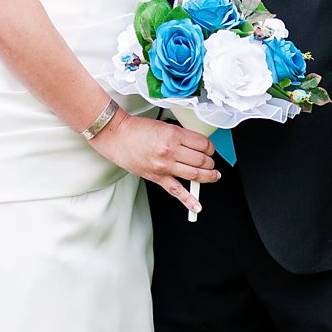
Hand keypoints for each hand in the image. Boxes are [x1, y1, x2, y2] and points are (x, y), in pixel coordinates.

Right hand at [89, 114, 219, 214]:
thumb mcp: (164, 125)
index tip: (210, 149)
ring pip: (194, 175)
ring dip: (208, 177)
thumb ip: (180, 135)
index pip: (202, 144)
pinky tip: (197, 206)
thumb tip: (195, 144)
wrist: (117, 136)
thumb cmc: (137, 129)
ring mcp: (164, 166)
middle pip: (201, 160)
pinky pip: (176, 191)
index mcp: (174, 135)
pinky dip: (188, 200)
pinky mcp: (157, 177)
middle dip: (210, 162)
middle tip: (212, 162)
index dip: (210, 147)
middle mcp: (171, 151)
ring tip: (213, 176)